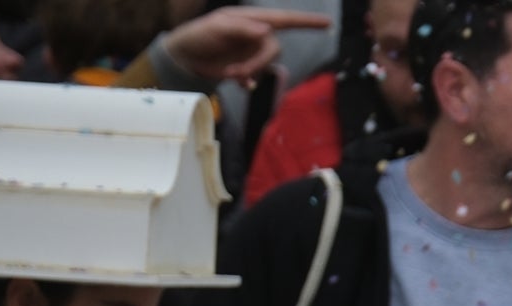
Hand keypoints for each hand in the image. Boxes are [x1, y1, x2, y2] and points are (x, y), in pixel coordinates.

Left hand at [162, 7, 330, 81]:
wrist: (184, 58)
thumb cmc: (198, 35)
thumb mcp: (217, 27)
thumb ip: (242, 28)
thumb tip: (267, 31)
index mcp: (251, 20)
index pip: (284, 19)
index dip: (306, 22)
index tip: (328, 24)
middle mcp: (255, 35)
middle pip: (275, 48)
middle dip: (259, 62)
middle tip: (239, 71)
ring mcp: (252, 52)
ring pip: (267, 64)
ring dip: (251, 71)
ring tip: (232, 73)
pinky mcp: (248, 67)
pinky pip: (259, 76)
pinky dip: (249, 80)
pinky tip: (238, 81)